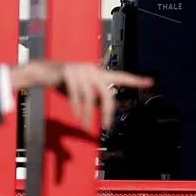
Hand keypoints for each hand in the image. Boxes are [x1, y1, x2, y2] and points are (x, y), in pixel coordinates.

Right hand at [9, 62, 150, 129]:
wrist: (44, 72)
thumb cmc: (68, 84)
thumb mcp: (85, 93)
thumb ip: (98, 100)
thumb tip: (111, 111)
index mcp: (100, 73)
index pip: (121, 76)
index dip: (136, 81)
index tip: (151, 82)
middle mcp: (93, 69)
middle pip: (106, 93)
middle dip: (108, 111)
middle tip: (107, 126)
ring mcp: (81, 69)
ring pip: (89, 97)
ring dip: (87, 115)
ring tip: (86, 126)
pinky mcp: (69, 72)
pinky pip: (75, 95)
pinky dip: (77, 109)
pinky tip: (77, 117)